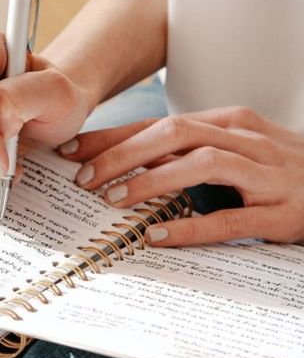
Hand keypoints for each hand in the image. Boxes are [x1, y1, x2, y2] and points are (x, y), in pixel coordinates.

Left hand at [60, 105, 303, 244]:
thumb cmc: (284, 172)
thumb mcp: (237, 151)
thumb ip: (189, 153)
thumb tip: (130, 164)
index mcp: (231, 123)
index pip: (162, 123)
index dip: (114, 136)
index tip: (74, 150)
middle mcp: (247, 141)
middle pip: (176, 134)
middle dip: (124, 154)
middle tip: (85, 177)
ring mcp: (266, 175)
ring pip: (201, 165)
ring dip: (152, 181)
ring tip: (114, 200)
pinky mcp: (281, 212)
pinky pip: (232, 217)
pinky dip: (192, 225)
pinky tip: (160, 234)